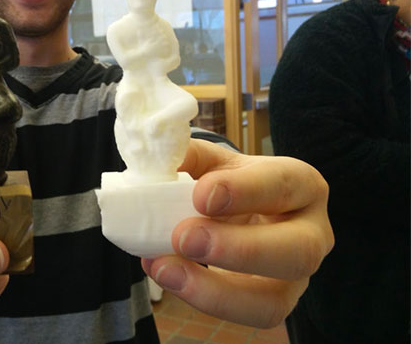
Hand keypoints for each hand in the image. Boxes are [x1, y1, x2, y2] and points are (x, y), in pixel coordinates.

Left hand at [141, 139, 333, 327]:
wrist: (234, 211)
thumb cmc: (227, 183)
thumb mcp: (211, 162)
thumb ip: (187, 155)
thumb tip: (159, 156)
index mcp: (300, 183)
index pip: (282, 185)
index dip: (243, 191)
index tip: (200, 196)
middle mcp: (312, 232)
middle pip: (297, 251)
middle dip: (237, 249)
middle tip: (182, 237)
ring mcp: (296, 276)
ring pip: (273, 301)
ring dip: (215, 291)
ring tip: (164, 268)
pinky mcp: (273, 303)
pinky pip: (245, 316)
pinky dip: (203, 300)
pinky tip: (168, 275)